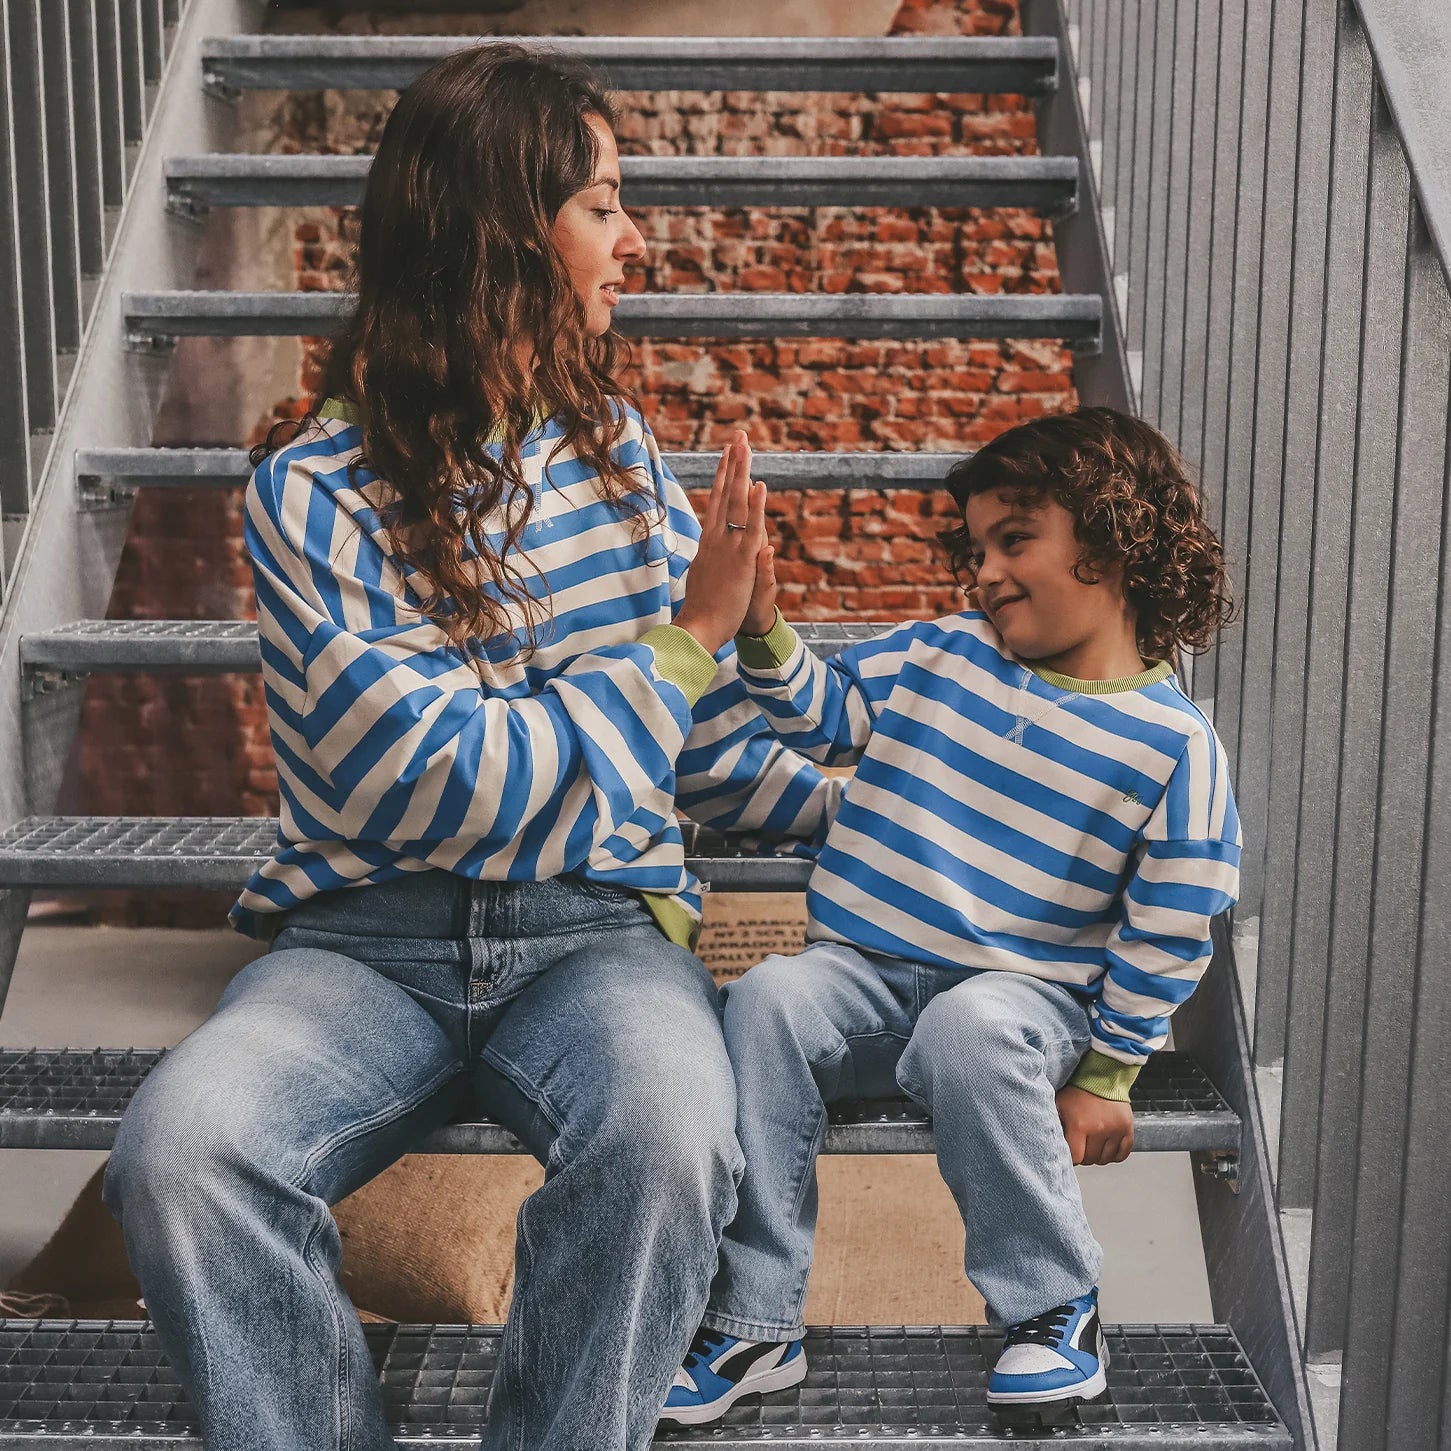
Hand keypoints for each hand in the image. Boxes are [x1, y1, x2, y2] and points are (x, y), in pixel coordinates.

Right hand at [675, 432, 770, 654]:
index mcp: (709, 542)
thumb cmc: (703, 610)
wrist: (700, 628)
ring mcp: (728, 546)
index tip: (727, 455)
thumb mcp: (708, 578)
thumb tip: (711, 546)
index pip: (718, 502)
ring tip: (745, 445)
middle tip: (738, 437)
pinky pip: (750, 526)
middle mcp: (716, 538)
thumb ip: (714, 559)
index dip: (723, 477)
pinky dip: (755, 505)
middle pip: (726, 493)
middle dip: (733, 463)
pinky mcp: (742, 559)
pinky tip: (758, 484)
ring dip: (742, 472)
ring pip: (736, 502)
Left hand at [1055, 1085, 1133, 1165]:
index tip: (1071, 1150)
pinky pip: (1121, 1155)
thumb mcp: (1059, 1105)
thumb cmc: (1077, 1092)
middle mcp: (1099, 1129)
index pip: (1076, 1158)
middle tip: (1081, 1143)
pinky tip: (1106, 1145)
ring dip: (1098, 1155)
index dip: (1072, 1157)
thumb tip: (1049, 1145)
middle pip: (1090, 1160)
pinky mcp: (1127, 1129)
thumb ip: (1054, 1125)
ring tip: (1092, 1141)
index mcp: (1079, 1124)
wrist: (1101, 1077)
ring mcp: (1115, 1130)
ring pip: (1105, 1159)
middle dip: (1083, 1154)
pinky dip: (1113, 1154)